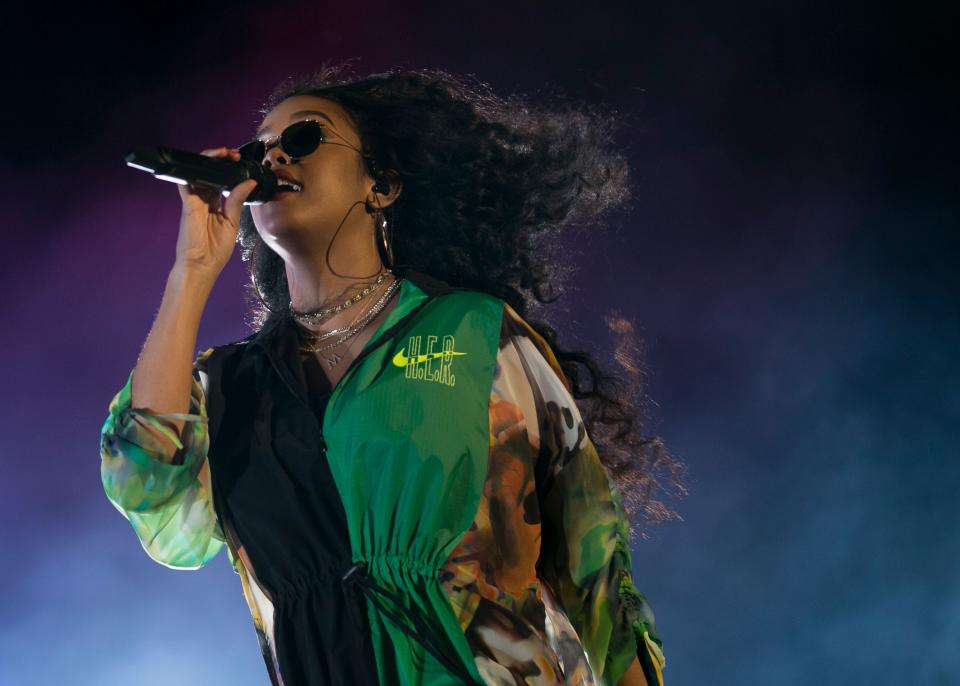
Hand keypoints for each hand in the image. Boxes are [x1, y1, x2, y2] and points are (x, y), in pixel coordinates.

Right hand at [174, 147, 257, 280]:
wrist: (201, 267)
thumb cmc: (215, 251)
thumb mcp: (231, 223)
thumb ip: (237, 201)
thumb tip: (249, 183)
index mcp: (214, 205)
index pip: (220, 181)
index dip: (228, 169)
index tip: (239, 162)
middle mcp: (203, 200)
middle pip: (208, 173)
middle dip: (220, 160)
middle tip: (233, 154)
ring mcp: (194, 201)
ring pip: (198, 173)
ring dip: (209, 161)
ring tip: (224, 154)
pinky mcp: (188, 205)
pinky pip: (186, 183)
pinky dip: (193, 170)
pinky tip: (206, 162)